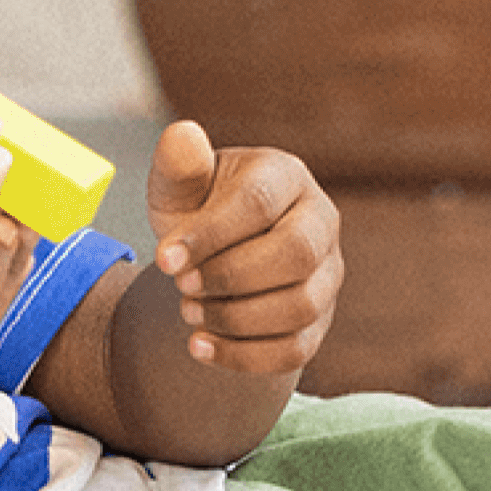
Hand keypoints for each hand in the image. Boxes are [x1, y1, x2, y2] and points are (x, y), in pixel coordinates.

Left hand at [145, 120, 341, 374]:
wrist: (211, 259)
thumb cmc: (195, 212)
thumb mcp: (178, 188)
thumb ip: (178, 166)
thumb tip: (182, 135)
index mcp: (285, 176)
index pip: (259, 204)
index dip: (210, 235)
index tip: (163, 260)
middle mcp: (320, 221)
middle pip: (295, 255)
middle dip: (229, 277)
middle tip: (179, 286)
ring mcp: (327, 274)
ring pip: (300, 306)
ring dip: (234, 318)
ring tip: (187, 312)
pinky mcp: (319, 321)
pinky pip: (295, 350)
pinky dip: (243, 356)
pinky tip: (200, 347)